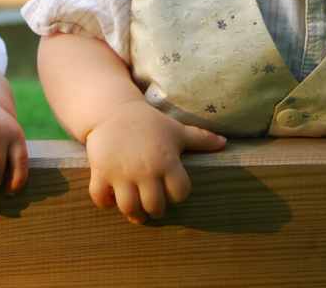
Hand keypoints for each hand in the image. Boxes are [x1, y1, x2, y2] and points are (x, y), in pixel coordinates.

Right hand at [84, 100, 225, 223]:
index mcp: (167, 160)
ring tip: (135, 210)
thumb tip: (225, 143)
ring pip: (129, 207)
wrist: (113, 110)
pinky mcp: (101, 171)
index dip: (178, 195)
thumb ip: (200, 139)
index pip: (180, 193)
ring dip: (133, 213)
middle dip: (155, 210)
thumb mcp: (175, 130)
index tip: (172, 190)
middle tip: (153, 206)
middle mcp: (145, 169)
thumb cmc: (148, 123)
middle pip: (155, 206)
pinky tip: (110, 196)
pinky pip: (100, 198)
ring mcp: (121, 172)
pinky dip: (104, 202)